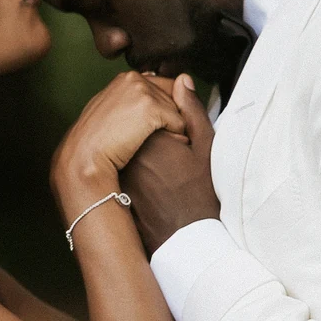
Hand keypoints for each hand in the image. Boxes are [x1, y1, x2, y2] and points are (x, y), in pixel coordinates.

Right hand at [52, 72, 187, 214]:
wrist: (85, 156)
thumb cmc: (96, 140)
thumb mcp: (111, 111)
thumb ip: (133, 98)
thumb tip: (154, 84)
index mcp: (127, 78)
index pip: (165, 86)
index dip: (165, 108)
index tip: (151, 127)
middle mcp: (135, 79)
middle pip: (174, 96)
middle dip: (171, 116)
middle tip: (151, 137)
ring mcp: (143, 91)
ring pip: (178, 110)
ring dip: (172, 127)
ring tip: (152, 142)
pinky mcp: (151, 108)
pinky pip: (179, 123)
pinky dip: (174, 136)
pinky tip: (158, 146)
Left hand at [121, 75, 219, 254]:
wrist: (184, 240)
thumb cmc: (200, 195)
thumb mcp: (206, 149)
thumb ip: (192, 110)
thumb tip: (180, 80)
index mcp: (150, 135)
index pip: (151, 103)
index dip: (169, 112)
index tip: (183, 133)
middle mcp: (127, 147)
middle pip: (135, 118)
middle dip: (152, 121)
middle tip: (175, 150)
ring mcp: (117, 165)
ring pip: (127, 136)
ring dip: (141, 137)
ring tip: (166, 166)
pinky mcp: (114, 180)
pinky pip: (121, 155)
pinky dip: (133, 156)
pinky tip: (152, 176)